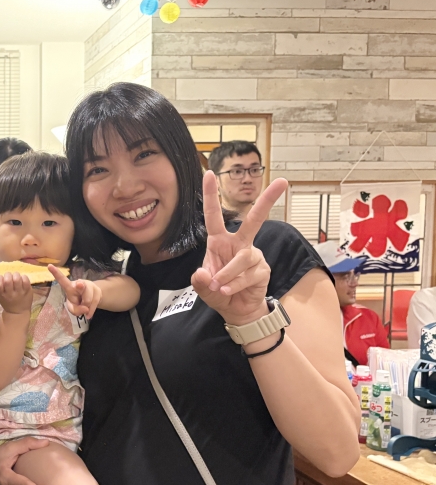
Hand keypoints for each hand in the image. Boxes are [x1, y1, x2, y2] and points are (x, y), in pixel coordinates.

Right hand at [0, 273, 32, 315]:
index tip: (2, 278)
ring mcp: (19, 292)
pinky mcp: (27, 291)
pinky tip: (22, 279)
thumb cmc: (7, 303)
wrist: (18, 312)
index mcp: (2, 294)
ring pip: (17, 279)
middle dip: (8, 275)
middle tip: (10, 277)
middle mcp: (10, 294)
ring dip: (16, 275)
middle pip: (8, 280)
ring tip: (16, 277)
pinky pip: (26, 280)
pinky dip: (24, 277)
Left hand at [49, 265, 100, 318]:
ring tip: (84, 307)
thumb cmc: (78, 301)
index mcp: (69, 287)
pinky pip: (95, 303)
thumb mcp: (73, 308)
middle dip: (80, 286)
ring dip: (86, 306)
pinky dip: (91, 310)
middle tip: (80, 285)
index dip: (56, 273)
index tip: (49, 266)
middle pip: (79, 286)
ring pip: (87, 299)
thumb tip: (85, 308)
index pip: (62, 280)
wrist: (92, 299)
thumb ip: (75, 310)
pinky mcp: (97, 290)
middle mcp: (79, 283)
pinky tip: (89, 312)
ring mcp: (89, 285)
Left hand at [191, 171, 286, 325]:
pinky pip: (248, 274)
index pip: (213, 216)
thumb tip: (203, 273)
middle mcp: (239, 243)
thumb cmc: (219, 292)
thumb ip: (200, 281)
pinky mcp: (263, 269)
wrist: (236, 310)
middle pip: (255, 219)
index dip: (210, 195)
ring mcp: (253, 255)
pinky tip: (228, 291)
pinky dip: (235, 285)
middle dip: (268, 200)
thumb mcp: (203, 288)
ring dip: (227, 275)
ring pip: (242, 258)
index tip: (209, 174)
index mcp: (220, 241)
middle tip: (283, 181)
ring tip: (220, 287)